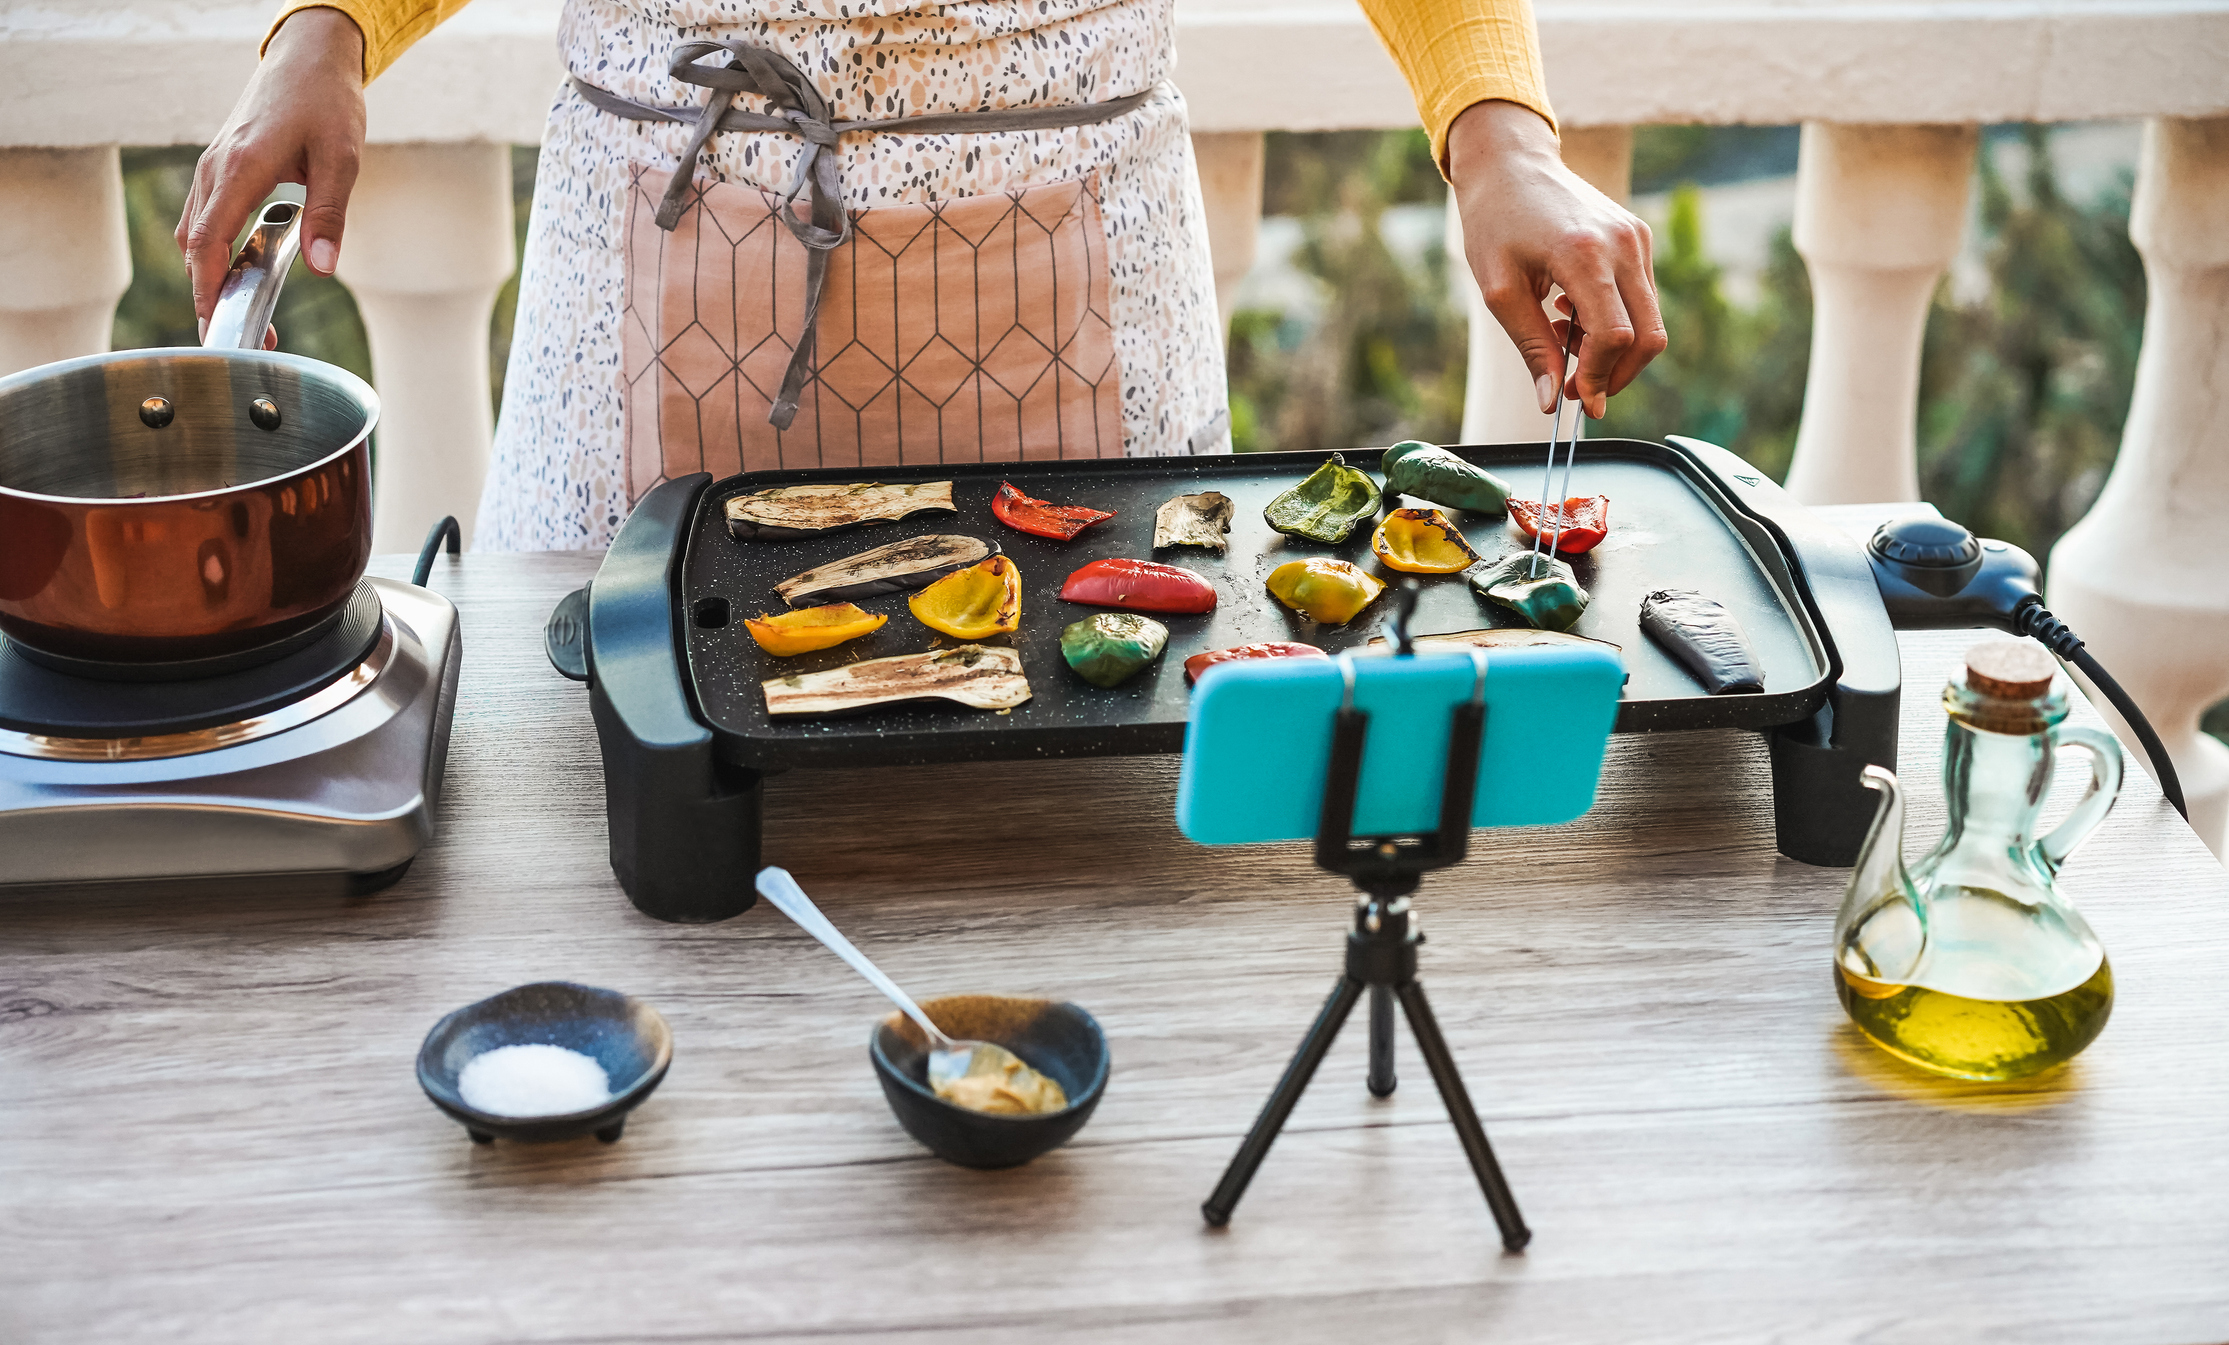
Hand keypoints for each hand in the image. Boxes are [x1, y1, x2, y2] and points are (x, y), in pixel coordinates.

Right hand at [176, 7, 366, 330]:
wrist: (309, 58)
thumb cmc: (327, 103)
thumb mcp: (343, 159)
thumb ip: (331, 214)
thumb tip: (324, 268)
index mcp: (241, 169)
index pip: (209, 242)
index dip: (208, 289)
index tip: (218, 325)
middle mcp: (216, 169)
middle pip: (196, 246)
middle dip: (213, 295)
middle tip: (249, 335)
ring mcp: (213, 167)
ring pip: (197, 233)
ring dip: (213, 275)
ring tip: (248, 311)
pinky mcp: (221, 166)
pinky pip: (206, 216)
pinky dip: (216, 249)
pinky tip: (244, 269)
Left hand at [1447, 100, 1665, 418]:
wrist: (1510, 164)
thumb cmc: (1495, 222)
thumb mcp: (1500, 291)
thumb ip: (1532, 347)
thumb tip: (1551, 402)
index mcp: (1583, 254)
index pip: (1614, 337)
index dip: (1600, 377)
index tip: (1576, 398)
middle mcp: (1622, 245)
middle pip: (1647, 335)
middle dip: (1617, 374)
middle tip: (1577, 388)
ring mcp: (1636, 238)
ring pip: (1649, 320)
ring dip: (1611, 348)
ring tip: (1561, 337)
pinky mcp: (1638, 237)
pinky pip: (1641, 297)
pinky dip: (1614, 321)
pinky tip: (1571, 313)